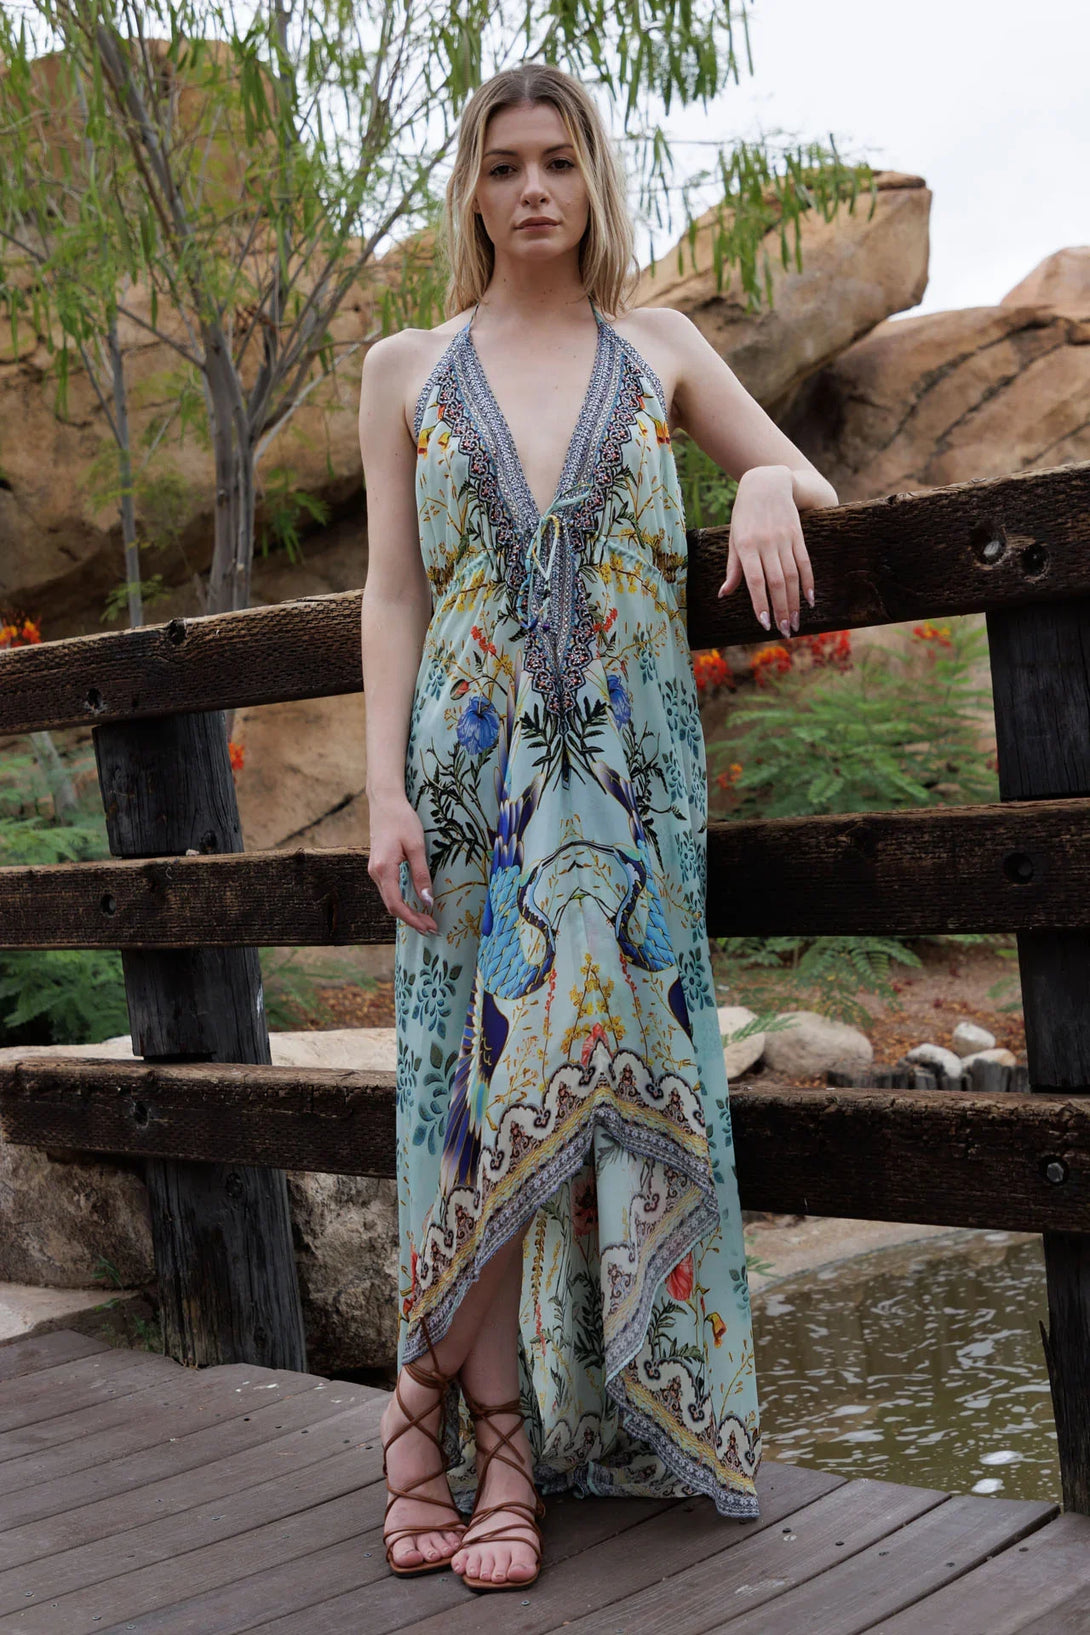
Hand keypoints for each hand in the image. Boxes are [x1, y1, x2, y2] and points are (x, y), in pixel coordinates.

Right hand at [366, 793, 438, 934]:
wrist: (385, 802)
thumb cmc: (402, 820)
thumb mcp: (416, 846)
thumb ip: (422, 874)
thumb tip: (428, 901)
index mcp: (384, 869)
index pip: (396, 904)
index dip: (413, 919)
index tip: (430, 926)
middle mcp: (375, 873)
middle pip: (391, 906)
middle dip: (411, 920)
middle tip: (431, 928)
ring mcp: (375, 870)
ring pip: (389, 899)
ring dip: (406, 912)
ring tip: (426, 919)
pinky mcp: (378, 867)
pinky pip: (388, 890)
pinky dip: (401, 901)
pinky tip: (413, 904)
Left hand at [717, 466, 813, 638]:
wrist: (767, 483)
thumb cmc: (745, 515)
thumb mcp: (733, 538)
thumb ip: (733, 568)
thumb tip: (724, 594)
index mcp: (746, 545)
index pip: (755, 580)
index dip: (760, 602)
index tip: (765, 623)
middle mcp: (766, 543)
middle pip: (777, 582)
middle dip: (781, 609)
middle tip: (785, 631)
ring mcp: (784, 539)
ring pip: (792, 576)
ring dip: (795, 602)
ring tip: (795, 623)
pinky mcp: (798, 536)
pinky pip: (805, 562)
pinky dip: (809, 582)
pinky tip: (810, 600)